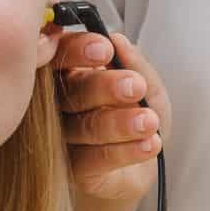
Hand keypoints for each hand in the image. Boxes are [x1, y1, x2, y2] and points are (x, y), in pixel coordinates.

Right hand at [53, 28, 169, 210]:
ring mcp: (61, 138)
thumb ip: (135, 65)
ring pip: (84, 126)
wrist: (141, 168)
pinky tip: (150, 144)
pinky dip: (125, 151)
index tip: (105, 49)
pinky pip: (94, 159)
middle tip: (135, 86)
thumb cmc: (137, 118)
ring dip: (120, 123)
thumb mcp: (148, 88)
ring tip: (150, 122)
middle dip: (104, 86)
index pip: (63, 54)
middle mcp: (59, 103)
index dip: (78, 50)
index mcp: (72, 72)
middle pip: (71, 90)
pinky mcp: (72, 170)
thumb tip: (118, 40)